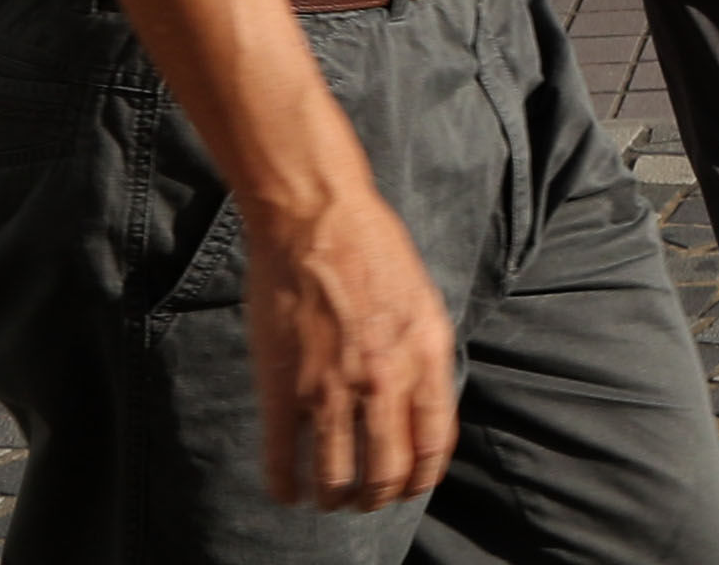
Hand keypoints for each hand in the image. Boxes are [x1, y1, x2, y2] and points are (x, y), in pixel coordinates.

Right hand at [244, 180, 455, 510]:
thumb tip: (422, 411)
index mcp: (426, 356)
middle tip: (363, 501)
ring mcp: (332, 386)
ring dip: (332, 499)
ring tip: (327, 498)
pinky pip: (284, 460)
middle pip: (387, 473)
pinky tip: (286, 491)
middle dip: (376, 498)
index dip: (421, 478)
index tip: (407, 487)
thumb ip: (423, 359)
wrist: (318, 217)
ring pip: (336, 478)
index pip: (435, 445)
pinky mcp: (284, 386)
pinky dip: (285, 486)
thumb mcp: (422, 304)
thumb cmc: (373, 252)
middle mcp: (385, 378)